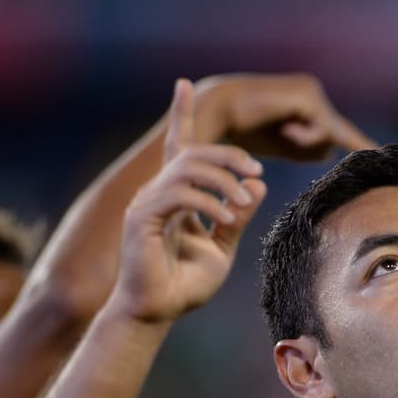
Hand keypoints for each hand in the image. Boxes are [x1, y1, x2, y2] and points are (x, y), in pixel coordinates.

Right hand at [114, 79, 267, 323]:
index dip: (181, 115)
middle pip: (191, 153)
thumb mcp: (222, 248)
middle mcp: (157, 193)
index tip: (184, 85)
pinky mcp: (140, 218)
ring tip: (243, 201)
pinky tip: (226, 217)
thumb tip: (256, 185)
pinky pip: (178, 195)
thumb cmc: (185, 285)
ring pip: (186, 168)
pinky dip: (207, 202)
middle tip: (256, 170)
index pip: (178, 147)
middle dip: (227, 155)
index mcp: (175, 196)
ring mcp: (146, 203)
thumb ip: (237, 216)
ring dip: (222, 180)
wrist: (157, 313)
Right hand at [195, 73, 375, 160]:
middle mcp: (313, 94)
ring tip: (279, 132)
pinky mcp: (308, 96)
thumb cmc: (246, 132)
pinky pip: (319, 131)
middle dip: (311, 147)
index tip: (380, 154)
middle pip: (333, 137)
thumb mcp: (285, 146)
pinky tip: (283, 128)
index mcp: (308, 103)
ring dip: (302, 144)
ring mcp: (312, 92)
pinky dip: (302, 138)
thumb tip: (330, 151)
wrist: (219, 112)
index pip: (336, 129)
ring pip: (328, 137)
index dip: (357, 143)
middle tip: (291, 140)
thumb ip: (309, 149)